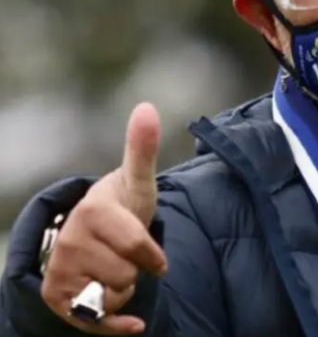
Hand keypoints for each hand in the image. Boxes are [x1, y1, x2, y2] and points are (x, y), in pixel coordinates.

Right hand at [41, 103, 168, 334]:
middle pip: (127, 276)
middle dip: (136, 271)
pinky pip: (96, 322)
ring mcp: (60, 270)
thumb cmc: (123, 208)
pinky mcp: (58, 298)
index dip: (154, 257)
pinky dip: (118, 326)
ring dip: (125, 291)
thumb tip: (147, 106)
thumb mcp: (138, 181)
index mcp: (92, 211)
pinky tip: (131, 323)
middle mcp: (70, 241)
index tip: (155, 256)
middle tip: (125, 257)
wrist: (95, 237)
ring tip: (115, 271)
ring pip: (114, 297)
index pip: (138, 248)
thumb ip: (142, 148)